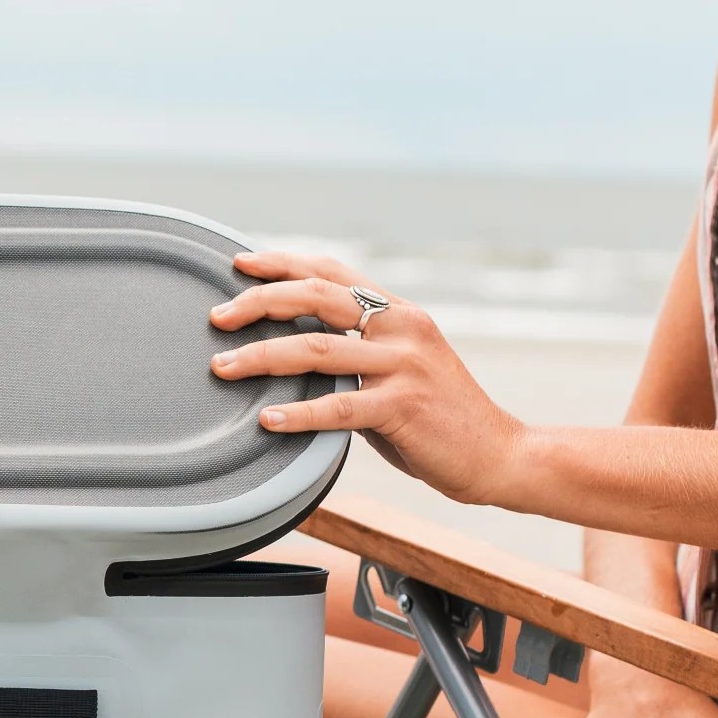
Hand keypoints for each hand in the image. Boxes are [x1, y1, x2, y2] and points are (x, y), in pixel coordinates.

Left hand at [208, 248, 526, 504]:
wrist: (500, 454)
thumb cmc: (437, 417)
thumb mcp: (397, 369)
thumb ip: (354, 353)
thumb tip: (292, 348)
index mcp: (398, 312)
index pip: (331, 272)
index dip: (283, 263)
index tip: (239, 263)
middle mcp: (402, 328)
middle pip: (318, 298)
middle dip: (260, 302)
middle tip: (217, 317)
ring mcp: (404, 365)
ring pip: (319, 349)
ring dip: (262, 357)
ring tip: (222, 367)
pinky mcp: (405, 406)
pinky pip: (339, 407)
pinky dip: (299, 412)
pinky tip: (267, 420)